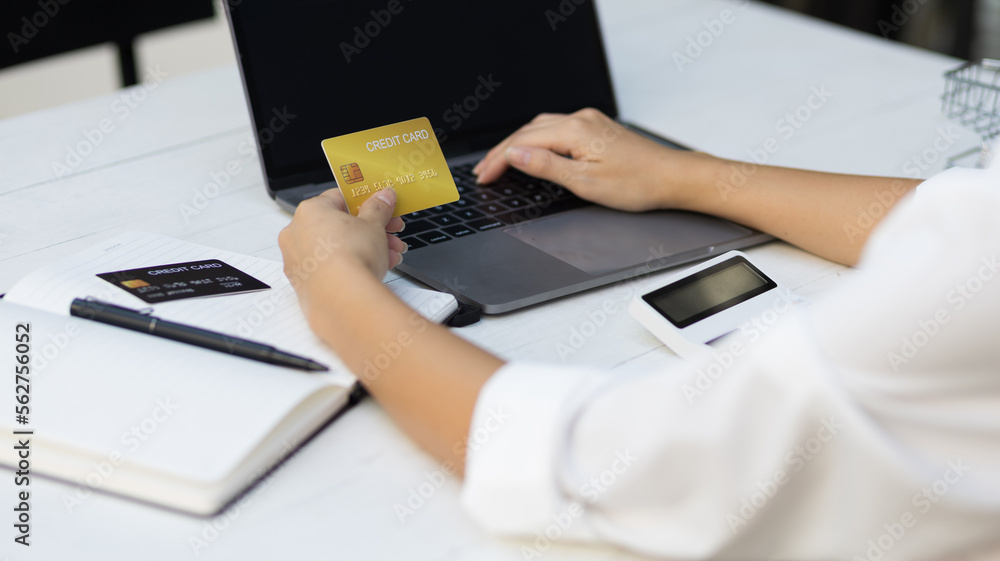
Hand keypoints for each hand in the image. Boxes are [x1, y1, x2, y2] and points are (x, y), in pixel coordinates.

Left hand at [278, 188, 406, 312]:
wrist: (344, 299)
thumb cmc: (351, 258)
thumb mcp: (374, 224)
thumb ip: (378, 208)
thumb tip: (382, 198)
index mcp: (309, 211)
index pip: (339, 198)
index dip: (365, 203)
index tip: (380, 209)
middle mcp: (296, 234)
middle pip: (339, 226)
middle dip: (369, 230)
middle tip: (389, 233)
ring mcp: (297, 261)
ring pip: (336, 249)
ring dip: (365, 250)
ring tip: (389, 256)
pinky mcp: (303, 284)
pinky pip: (329, 269)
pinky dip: (349, 268)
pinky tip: (373, 270)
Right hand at [472, 108, 710, 211]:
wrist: (671, 178)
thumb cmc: (637, 184)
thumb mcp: (585, 182)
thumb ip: (546, 166)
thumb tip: (515, 154)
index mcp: (575, 131)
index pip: (524, 142)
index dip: (499, 160)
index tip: (483, 176)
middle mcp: (581, 119)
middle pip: (528, 131)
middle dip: (502, 151)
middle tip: (483, 172)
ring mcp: (589, 120)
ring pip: (541, 127)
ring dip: (518, 143)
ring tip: (500, 162)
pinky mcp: (596, 127)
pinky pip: (556, 127)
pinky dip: (536, 139)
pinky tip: (531, 150)